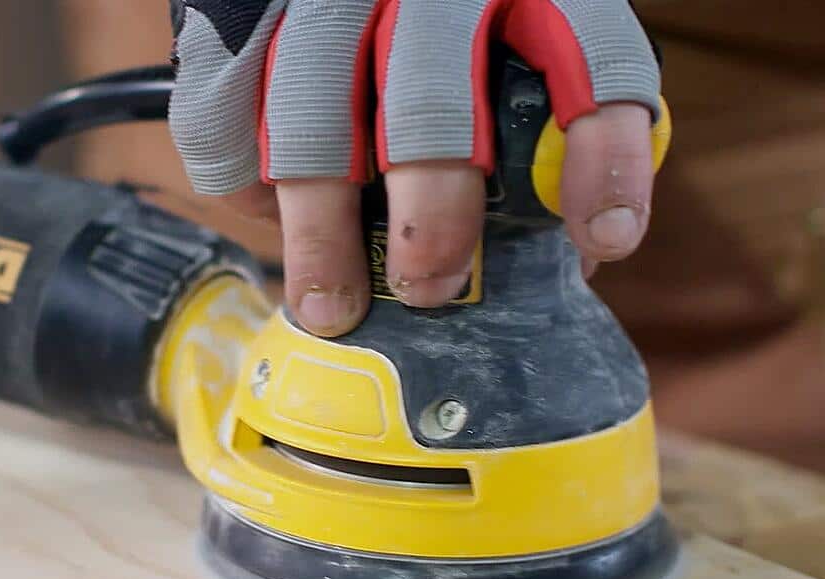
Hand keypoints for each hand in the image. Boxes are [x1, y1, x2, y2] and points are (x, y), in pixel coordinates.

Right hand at [167, 0, 662, 336]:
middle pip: (429, 102)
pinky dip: (242, 179)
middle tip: (426, 286)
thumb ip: (538, 130)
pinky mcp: (233, 13)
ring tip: (330, 304)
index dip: (600, 156)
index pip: (591, 57)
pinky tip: (268, 210)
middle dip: (429, 216)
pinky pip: (221, 110)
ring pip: (309, 114)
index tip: (603, 238)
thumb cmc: (439, 28)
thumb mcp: (510, 42)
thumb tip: (567, 254)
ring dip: (319, 226)